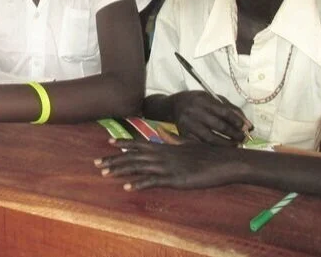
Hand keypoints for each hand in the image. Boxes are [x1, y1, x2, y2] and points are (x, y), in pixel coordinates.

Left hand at [95, 139, 243, 190]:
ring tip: (104, 174)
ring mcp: (167, 166)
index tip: (108, 142)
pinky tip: (127, 187)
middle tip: (96, 163)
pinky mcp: (174, 179)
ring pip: (138, 168)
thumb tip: (163, 133)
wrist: (224, 160)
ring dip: (120, 171)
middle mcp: (162, 154)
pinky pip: (152, 181)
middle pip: (132, 156)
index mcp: (165, 146)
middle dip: (113, 160)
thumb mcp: (188, 143)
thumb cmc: (208, 153)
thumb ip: (173, 139)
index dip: (123, 143)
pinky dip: (139, 184)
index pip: (139, 143)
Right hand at [171, 91, 252, 145]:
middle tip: (243, 138)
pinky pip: (201, 144)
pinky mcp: (184, 134)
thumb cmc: (199, 101)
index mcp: (203, 100)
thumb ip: (232, 110)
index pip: (224, 112)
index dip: (237, 121)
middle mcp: (194, 112)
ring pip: (210, 138)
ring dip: (226, 144)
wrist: (175, 104)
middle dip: (234, 134)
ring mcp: (188, 124)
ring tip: (235, 144)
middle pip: (219, 126)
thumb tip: (248, 125)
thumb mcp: (214, 98)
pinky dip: (213, 147)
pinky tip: (221, 147)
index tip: (246, 127)